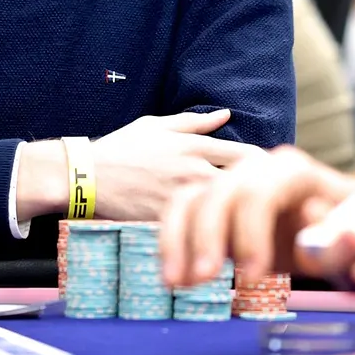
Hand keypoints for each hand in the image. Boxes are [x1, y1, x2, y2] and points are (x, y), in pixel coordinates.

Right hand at [90, 109, 260, 222]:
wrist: (86, 178)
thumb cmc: (121, 148)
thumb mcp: (156, 126)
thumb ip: (194, 122)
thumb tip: (226, 115)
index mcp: (193, 147)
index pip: (246, 155)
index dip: (264, 166)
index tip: (268, 174)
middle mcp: (192, 172)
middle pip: (244, 186)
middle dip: (257, 194)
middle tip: (264, 201)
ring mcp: (182, 199)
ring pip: (225, 211)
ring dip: (238, 216)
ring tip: (247, 223)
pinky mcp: (169, 222)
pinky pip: (199, 230)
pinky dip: (212, 235)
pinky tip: (219, 240)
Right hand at [160, 144, 354, 286]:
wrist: (333, 227)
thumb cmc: (346, 234)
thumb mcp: (351, 241)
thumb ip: (339, 242)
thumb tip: (312, 226)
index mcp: (294, 171)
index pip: (262, 192)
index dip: (252, 232)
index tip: (252, 276)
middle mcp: (256, 169)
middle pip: (222, 191)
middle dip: (209, 235)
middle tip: (206, 278)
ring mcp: (230, 182)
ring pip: (191, 199)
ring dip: (179, 240)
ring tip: (177, 283)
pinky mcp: (210, 201)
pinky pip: (178, 212)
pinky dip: (170, 242)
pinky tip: (172, 277)